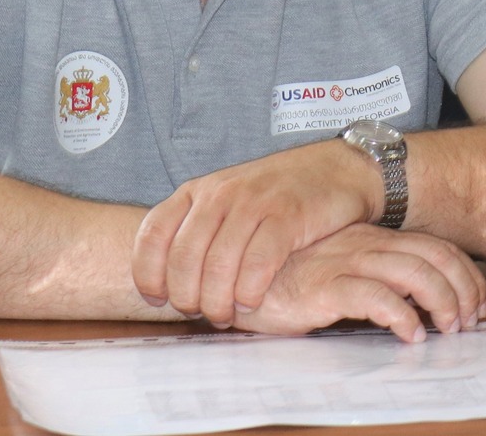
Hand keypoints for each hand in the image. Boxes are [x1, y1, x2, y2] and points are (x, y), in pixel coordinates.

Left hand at [133, 138, 378, 326]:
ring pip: (218, 266)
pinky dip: (250, 292)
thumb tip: (169, 280)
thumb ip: (200, 229)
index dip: (148, 274)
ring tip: (226, 315)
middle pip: (184, 258)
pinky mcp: (287, 217)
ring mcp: (254, 203)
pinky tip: (252, 301)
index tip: (157, 299)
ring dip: (217, 302)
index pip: (153, 234)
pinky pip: (257, 265)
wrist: (337, 170)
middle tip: (200, 313)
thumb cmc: (280, 193)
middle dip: (186, 297)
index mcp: (199, 190)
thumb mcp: (229, 199)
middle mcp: (221, 194)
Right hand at [236, 224, 485, 339]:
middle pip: (434, 255)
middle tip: (468, 322)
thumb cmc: (288, 279)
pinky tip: (409, 334)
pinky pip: (375, 297)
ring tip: (447, 329)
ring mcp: (345, 262)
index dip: (464, 274)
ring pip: (413, 272)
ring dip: (441, 301)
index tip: (474, 304)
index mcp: (371, 237)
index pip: (435, 246)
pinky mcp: (323, 286)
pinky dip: (401, 316)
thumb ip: (372, 276)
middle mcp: (364, 243)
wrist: (233, 277)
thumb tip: (416, 303)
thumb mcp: (339, 271)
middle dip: (463, 288)